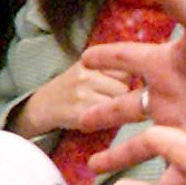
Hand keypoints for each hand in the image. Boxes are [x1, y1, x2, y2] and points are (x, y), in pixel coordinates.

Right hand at [12, 61, 131, 138]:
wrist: (41, 106)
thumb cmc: (70, 88)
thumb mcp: (85, 69)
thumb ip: (110, 69)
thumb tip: (145, 75)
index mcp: (88, 62)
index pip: (123, 69)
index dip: (122, 79)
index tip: (114, 84)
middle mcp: (85, 75)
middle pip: (123, 87)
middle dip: (120, 95)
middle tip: (104, 99)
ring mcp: (81, 95)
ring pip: (116, 104)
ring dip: (112, 109)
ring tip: (97, 108)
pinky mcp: (79, 114)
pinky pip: (104, 119)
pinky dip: (101, 122)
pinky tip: (90, 118)